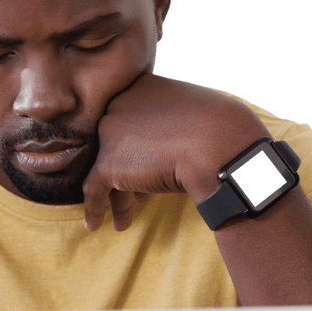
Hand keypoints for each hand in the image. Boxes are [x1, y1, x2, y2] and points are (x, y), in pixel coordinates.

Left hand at [82, 72, 271, 230]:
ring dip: (116, 197)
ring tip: (122, 220)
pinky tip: (94, 225)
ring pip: (106, 169)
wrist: (217, 144)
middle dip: (127, 173)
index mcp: (140, 86)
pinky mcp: (108, 163)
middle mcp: (117, 104)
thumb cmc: (217, 131)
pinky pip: (94, 190)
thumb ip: (170, 123)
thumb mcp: (190, 114)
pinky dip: (94, 208)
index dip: (136, 147)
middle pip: (115, 145)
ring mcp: (109, 133)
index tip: (145, 166)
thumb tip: (163, 153)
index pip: (128, 120)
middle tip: (137, 196)